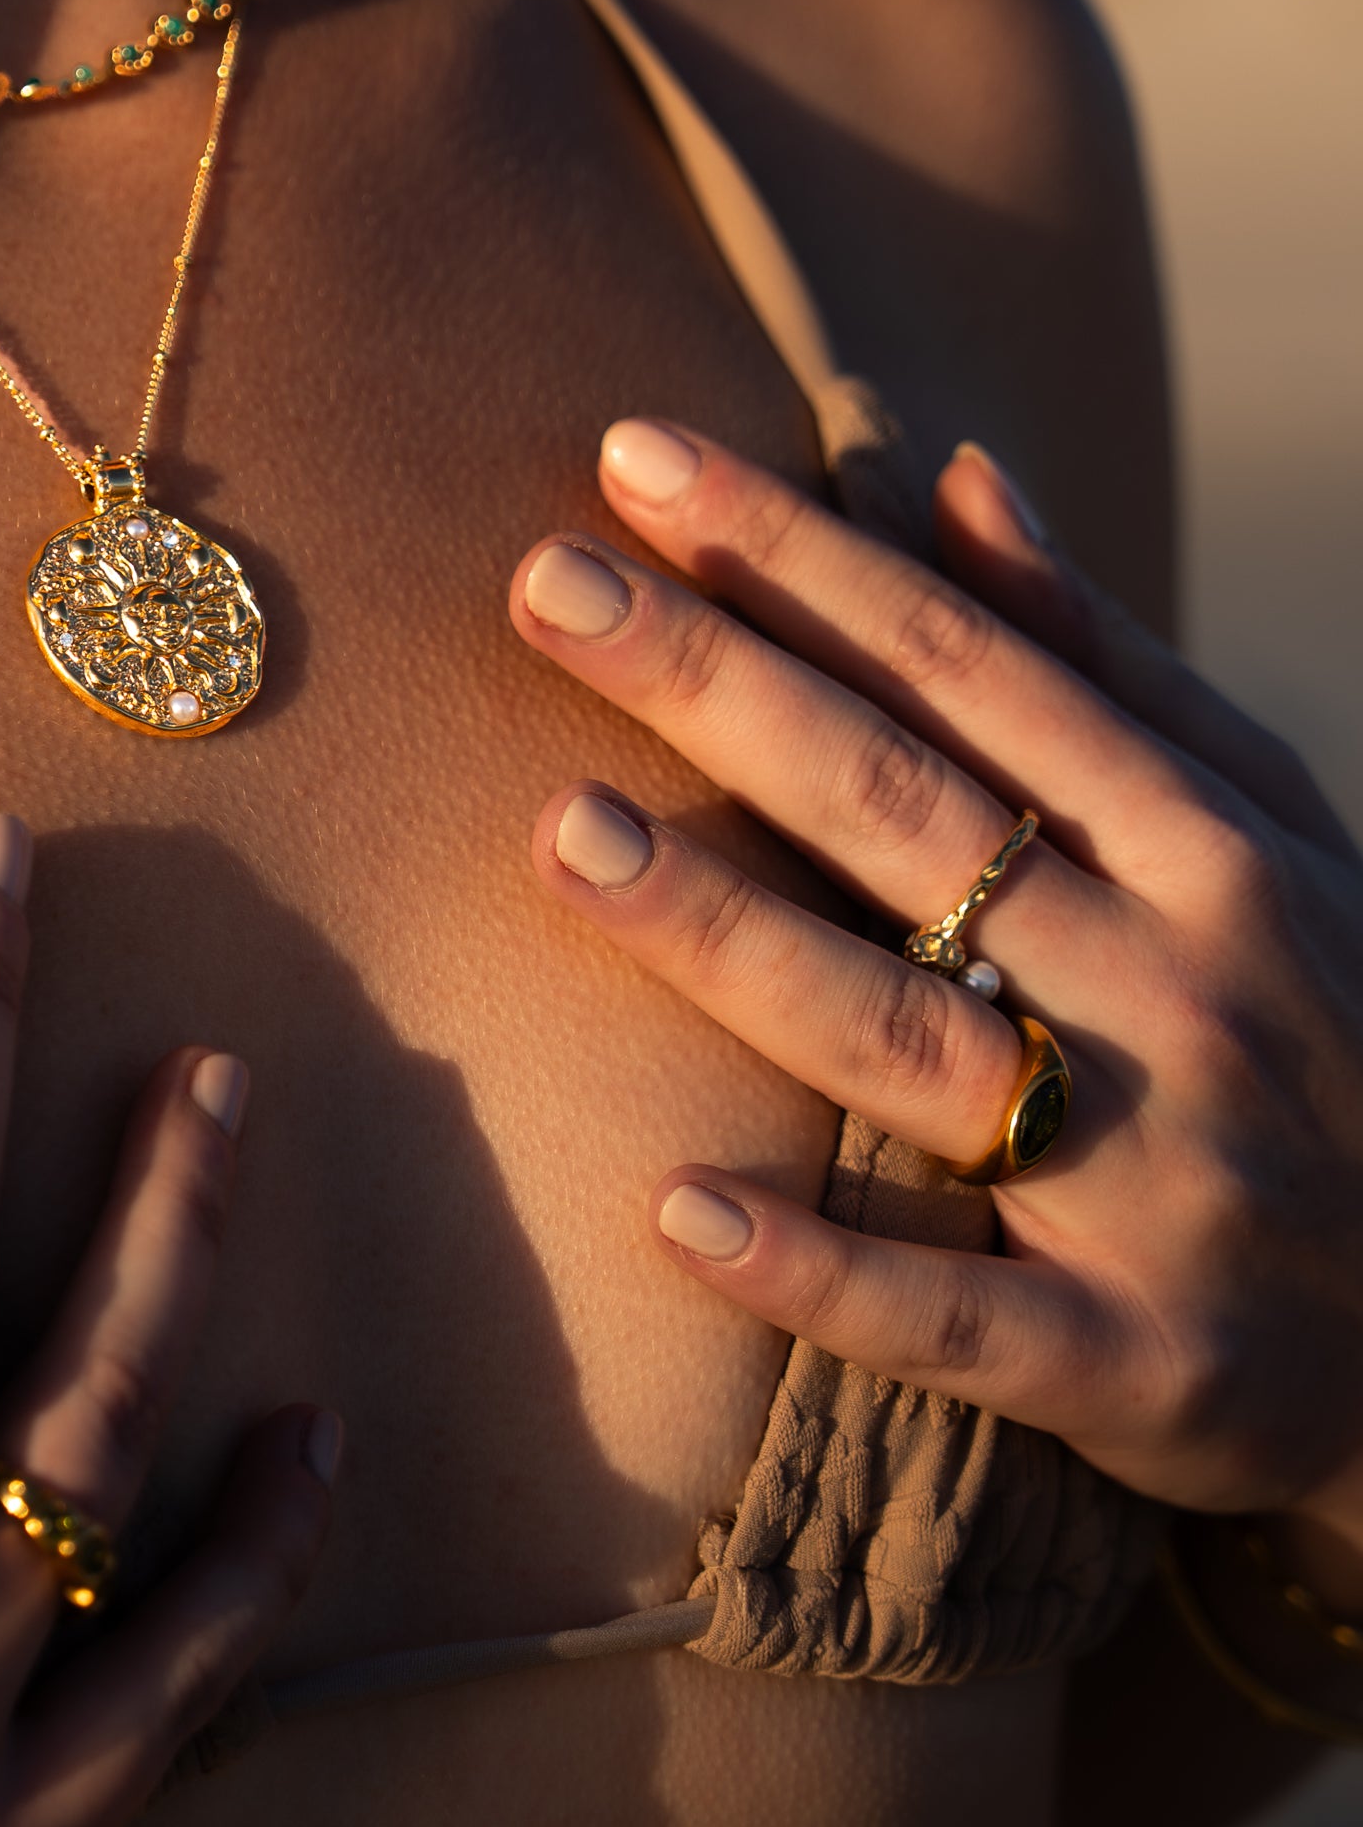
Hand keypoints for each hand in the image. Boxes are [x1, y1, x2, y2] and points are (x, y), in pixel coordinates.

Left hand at [508, 422, 1362, 1575]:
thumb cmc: (1328, 1018)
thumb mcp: (1261, 828)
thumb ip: (1095, 665)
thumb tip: (952, 478)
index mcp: (1200, 843)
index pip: (962, 667)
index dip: (797, 557)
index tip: (634, 459)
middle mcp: (1177, 988)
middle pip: (907, 811)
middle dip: (721, 685)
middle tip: (543, 581)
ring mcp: (1160, 1184)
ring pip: (906, 1040)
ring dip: (728, 936)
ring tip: (559, 831)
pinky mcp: (1142, 1367)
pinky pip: (961, 1323)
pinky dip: (824, 1275)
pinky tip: (673, 1215)